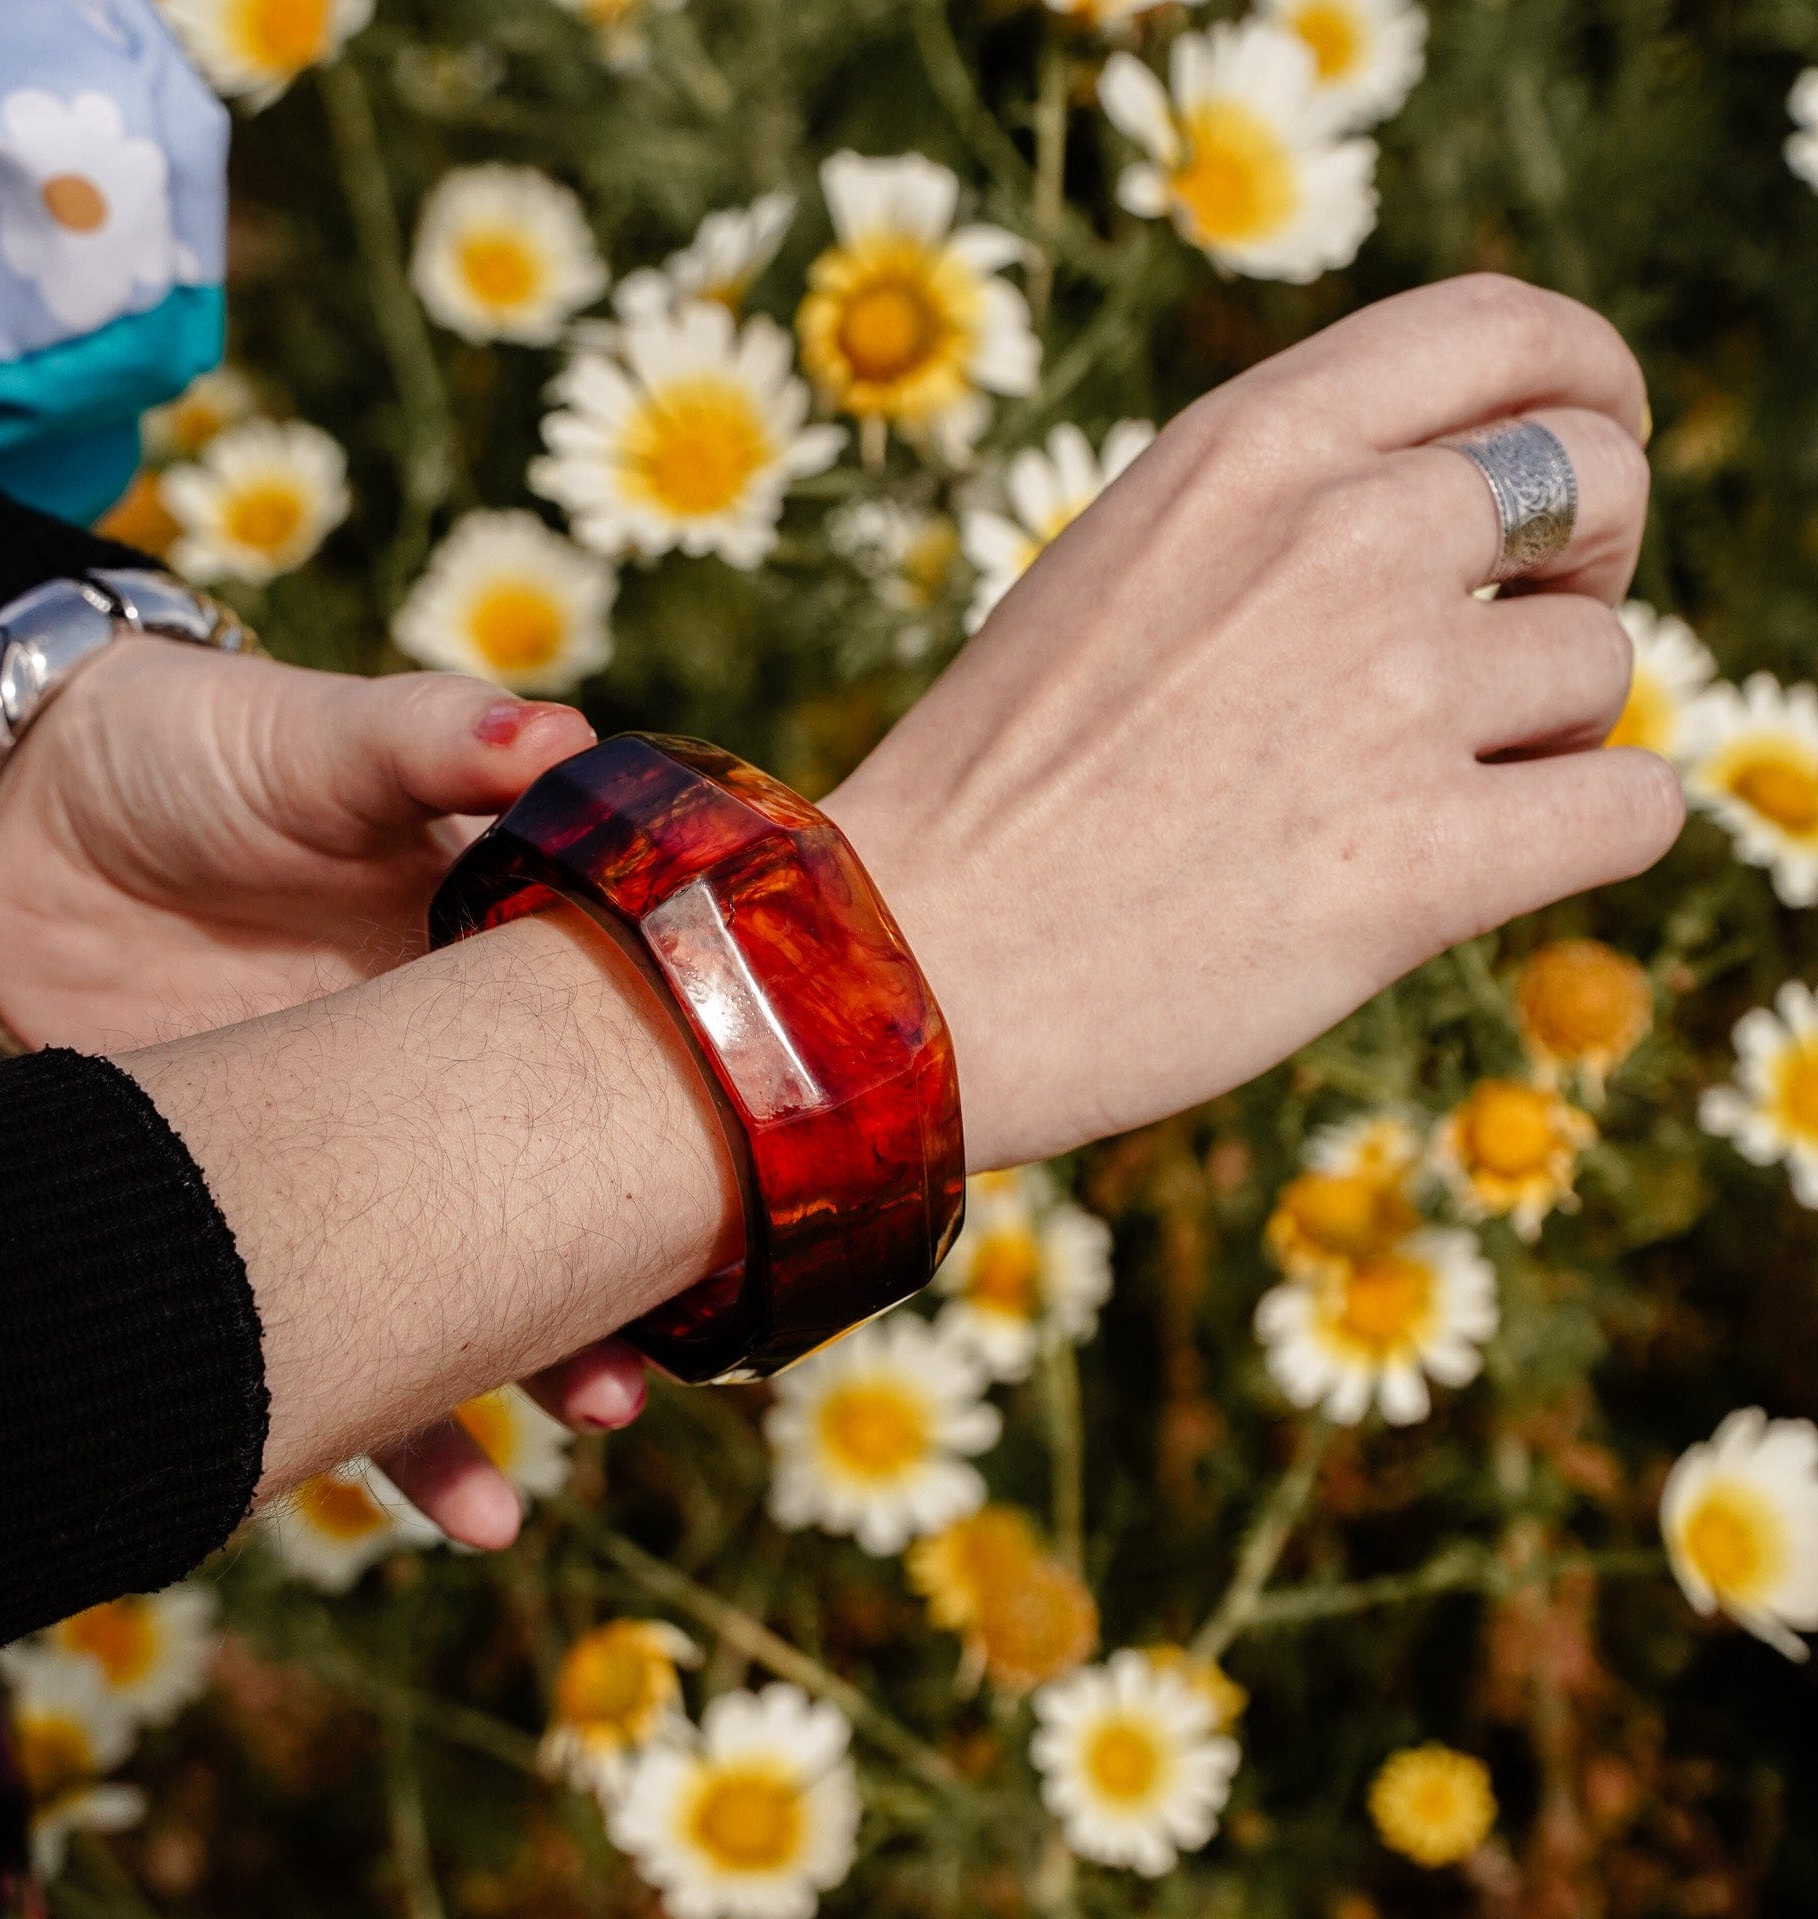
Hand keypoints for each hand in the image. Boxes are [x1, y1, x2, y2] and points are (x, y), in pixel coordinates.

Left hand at [0, 648, 650, 1544]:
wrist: (16, 821)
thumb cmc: (201, 754)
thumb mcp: (323, 741)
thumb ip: (433, 744)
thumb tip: (566, 740)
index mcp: (502, 964)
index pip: (623, 1061)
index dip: (681, 1136)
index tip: (732, 1206)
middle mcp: (451, 1078)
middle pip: (562, 1200)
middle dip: (613, 1290)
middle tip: (639, 1375)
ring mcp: (361, 1155)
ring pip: (465, 1287)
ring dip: (518, 1372)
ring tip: (565, 1437)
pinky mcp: (261, 1211)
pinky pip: (334, 1328)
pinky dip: (386, 1420)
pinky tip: (455, 1499)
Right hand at [824, 275, 1678, 1170]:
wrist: (906, 964)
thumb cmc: (997, 786)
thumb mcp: (1117, 564)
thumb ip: (1279, 508)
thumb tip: (1458, 514)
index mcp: (1247, 447)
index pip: (1510, 332)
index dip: (1586, 385)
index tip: (1587, 450)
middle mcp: (1338, 537)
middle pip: (1598, 480)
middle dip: (1587, 562)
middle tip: (1512, 651)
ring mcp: (1388, 696)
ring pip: (1603, 664)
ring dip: (1550, 728)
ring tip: (1430, 792)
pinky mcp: (1424, 863)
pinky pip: (1635, 808)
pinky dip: (1589, 831)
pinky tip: (1494, 862)